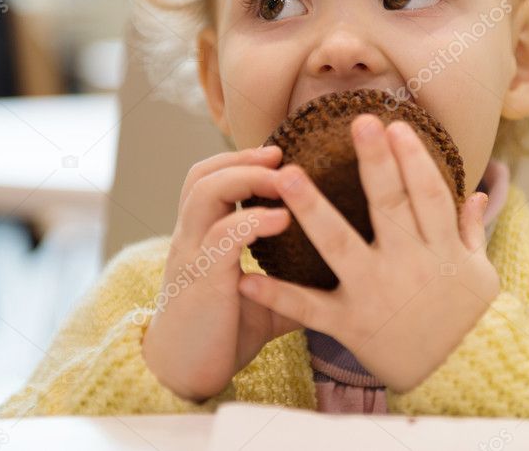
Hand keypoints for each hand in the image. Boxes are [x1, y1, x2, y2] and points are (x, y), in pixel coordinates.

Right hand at [141, 146, 302, 401]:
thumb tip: (342, 275)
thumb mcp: (266, 300)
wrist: (186, 376)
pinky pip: (220, 237)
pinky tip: (282, 219)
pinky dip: (251, 221)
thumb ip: (293, 281)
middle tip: (282, 155)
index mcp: (203, 236)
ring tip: (283, 178)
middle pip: (202, 175)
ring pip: (205, 193)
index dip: (239, 159)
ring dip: (245, 177)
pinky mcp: (202, 280)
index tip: (280, 153)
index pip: (209, 178)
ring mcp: (193, 255)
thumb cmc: (223, 334)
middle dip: (243, 158)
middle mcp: (192, 237)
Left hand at [236, 113, 500, 393]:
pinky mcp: (351, 324)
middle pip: (391, 205)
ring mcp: (376, 294)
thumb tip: (479, 192)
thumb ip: (470, 231)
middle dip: (376, 163)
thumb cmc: (470, 321)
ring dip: (313, 210)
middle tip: (359, 122)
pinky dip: (278, 295)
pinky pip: (311, 308)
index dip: (414, 158)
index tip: (396, 125)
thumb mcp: (480, 273)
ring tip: (287, 177)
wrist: (463, 378)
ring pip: (341, 245)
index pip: (428, 193)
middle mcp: (409, 266)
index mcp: (441, 249)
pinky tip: (247, 276)